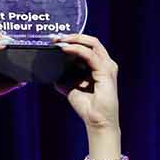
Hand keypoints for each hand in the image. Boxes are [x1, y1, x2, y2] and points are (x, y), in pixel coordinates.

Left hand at [53, 34, 120, 158]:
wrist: (97, 122)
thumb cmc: (88, 108)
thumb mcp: (71, 88)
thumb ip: (64, 78)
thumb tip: (52, 72)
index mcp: (100, 66)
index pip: (88, 46)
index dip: (73, 40)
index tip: (56, 42)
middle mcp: (106, 64)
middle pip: (91, 41)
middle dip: (72, 37)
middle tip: (56, 38)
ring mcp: (107, 67)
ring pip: (92, 44)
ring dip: (74, 40)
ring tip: (59, 42)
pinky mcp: (106, 72)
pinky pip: (90, 55)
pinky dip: (76, 50)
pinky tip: (65, 50)